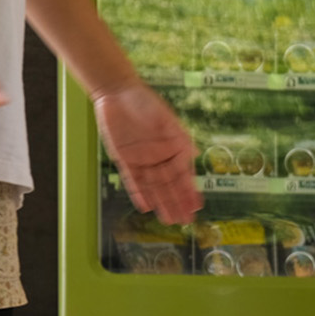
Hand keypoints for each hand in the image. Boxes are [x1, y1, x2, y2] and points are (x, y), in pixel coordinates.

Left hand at [93, 81, 201, 224]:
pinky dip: (139, 194)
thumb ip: (177, 136)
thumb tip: (193, 155)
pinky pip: (133, 181)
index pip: (183, 175)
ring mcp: (143, 161)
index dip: (189, 192)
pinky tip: (146, 207)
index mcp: (174, 149)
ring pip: (153, 188)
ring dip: (161, 204)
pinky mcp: (125, 160)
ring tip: (169, 220)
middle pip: (169, 186)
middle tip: (185, 221)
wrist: (118, 93)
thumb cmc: (145, 102)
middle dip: (177, 204)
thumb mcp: (165, 118)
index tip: (197, 206)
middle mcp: (160, 158)